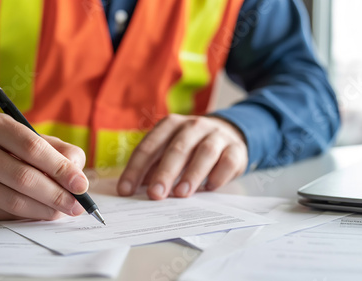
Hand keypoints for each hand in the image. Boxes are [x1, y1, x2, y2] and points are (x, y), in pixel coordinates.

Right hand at [0, 113, 87, 219]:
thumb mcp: (39, 140)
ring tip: (63, 211)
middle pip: (22, 177)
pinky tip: (43, 212)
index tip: (81, 185)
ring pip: (12, 200)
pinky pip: (3, 214)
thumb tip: (77, 179)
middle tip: (76, 205)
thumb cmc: (17, 149)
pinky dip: (29, 216)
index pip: (32, 147)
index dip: (59, 168)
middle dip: (55, 194)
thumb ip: (64, 153)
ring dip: (44, 209)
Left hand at [117, 114, 247, 198]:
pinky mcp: (235, 148)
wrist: (227, 134)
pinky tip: (209, 187)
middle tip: (154, 194)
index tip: (126, 190)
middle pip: (177, 149)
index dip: (136, 169)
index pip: (149, 146)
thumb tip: (132, 190)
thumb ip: (152, 167)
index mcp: (170, 125)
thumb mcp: (168, 151)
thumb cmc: (190, 148)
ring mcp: (216, 135)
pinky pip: (227, 161)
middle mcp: (193, 126)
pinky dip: (218, 175)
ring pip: (204, 152)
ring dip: (192, 174)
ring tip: (181, 194)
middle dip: (164, 173)